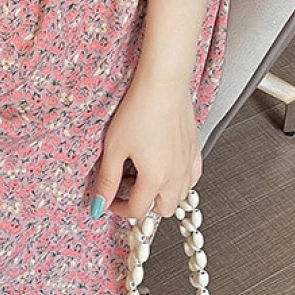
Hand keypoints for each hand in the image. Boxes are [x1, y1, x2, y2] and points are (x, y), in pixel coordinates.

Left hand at [91, 76, 201, 219]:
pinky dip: (179, 180)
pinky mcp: (195, 149)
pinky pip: (191, 177)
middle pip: (163, 209)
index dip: (118, 208)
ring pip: (180, 195)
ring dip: (162, 194)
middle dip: (144, 204)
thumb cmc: (139, 110)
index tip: (109, 199)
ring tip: (145, 174)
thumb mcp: (115, 147)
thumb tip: (98, 205)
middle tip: (128, 187)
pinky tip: (166, 165)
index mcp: (155, 178)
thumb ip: (107, 180)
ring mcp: (189, 163)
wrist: (163, 84)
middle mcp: (177, 175)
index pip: (137, 210)